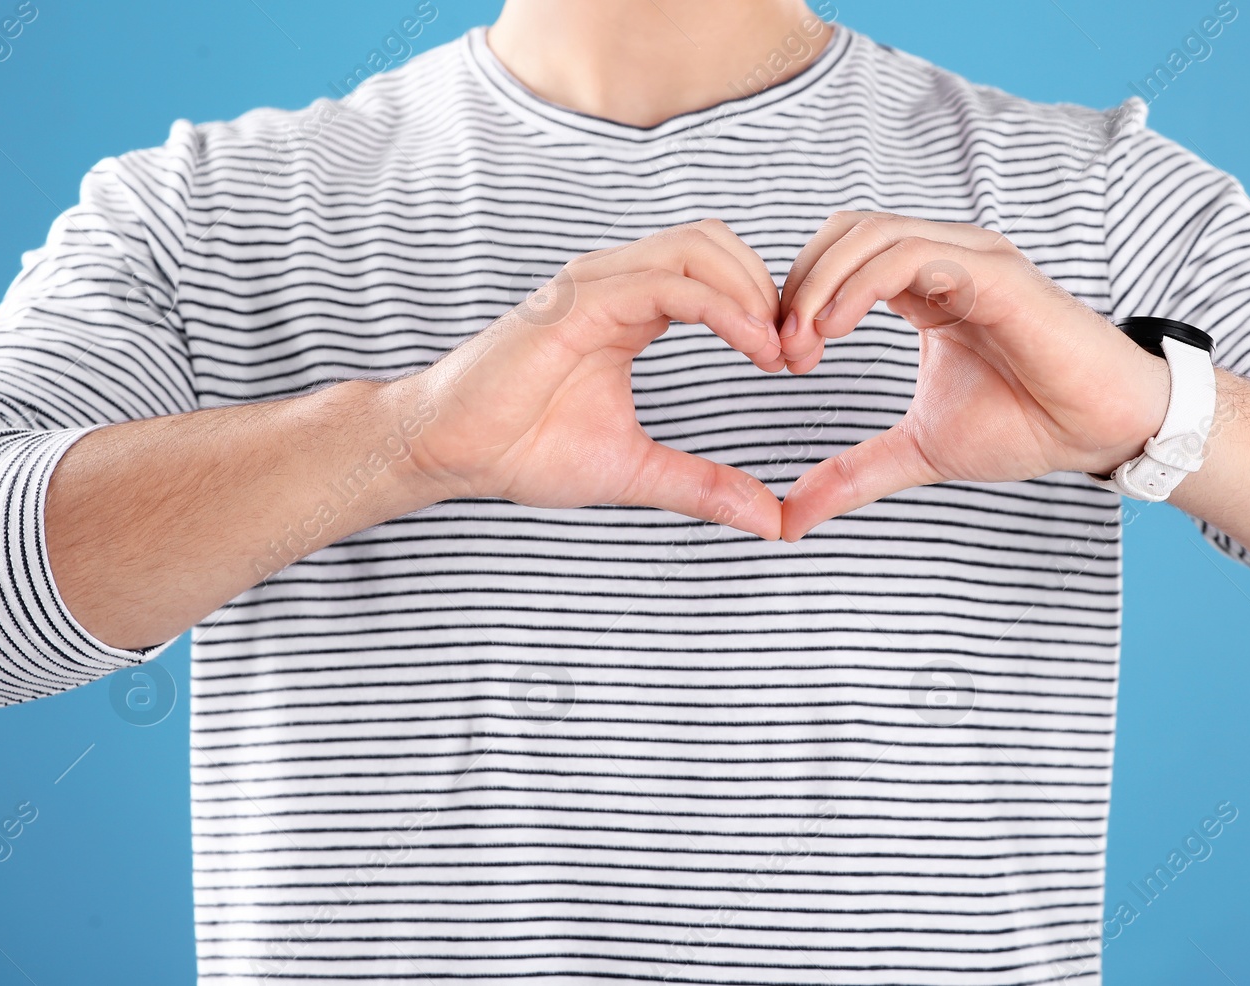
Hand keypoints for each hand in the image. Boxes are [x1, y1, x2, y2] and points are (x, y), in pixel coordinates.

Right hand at [398, 220, 786, 538]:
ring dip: (755, 292)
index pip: (718, 273)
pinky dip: (723, 308)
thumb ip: (704, 485)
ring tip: (779, 353)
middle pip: (717, 242)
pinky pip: (669, 283)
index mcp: (630, 309)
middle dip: (772, 291)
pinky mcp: (578, 302)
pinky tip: (754, 348)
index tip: (798, 365)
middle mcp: (616, 283)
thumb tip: (772, 520)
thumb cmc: (524, 450)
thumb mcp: (637, 471)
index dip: (767, 309)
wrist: (450, 451)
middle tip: (799, 356)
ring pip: (700, 247)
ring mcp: (596, 285)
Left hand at [776, 211, 1171, 540]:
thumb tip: (789, 519)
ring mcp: (970, 258)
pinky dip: (860, 283)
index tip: (783, 362)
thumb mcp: (918, 450)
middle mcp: (945, 259)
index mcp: (925, 286)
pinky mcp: (994, 274)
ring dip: (819, 284)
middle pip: (844, 232)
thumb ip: (853, 473)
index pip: (839, 256)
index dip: (797, 299)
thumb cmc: (1027, 425)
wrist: (1101, 432)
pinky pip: (911, 255)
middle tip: (784, 353)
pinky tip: (835, 328)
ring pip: (871, 234)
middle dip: (799, 286)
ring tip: (803, 344)